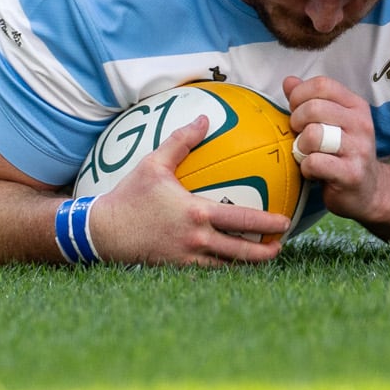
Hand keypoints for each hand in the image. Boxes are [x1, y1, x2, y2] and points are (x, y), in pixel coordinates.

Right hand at [87, 118, 290, 265]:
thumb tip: (204, 119)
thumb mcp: (153, 163)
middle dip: (267, 250)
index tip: (285, 221)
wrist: (105, 230)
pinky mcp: (179, 267)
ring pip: (229, 264)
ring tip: (263, 256)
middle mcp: (197, 238)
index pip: (243, 220)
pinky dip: (226, 267)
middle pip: (243, 250)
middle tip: (281, 244)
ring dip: (249, 261)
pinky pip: (210, 270)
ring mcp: (189, 256)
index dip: (268, 222)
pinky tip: (233, 262)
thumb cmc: (130, 195)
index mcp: (196, 212)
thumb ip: (181, 141)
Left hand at [284, 74, 380, 221]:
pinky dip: (305, 168)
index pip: (322, 85)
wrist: (369, 190)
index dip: (299, 95)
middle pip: (313, 108)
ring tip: (306, 153)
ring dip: (300, 146)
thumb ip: (308, 100)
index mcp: (356, 105)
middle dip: (296, 121)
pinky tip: (313, 171)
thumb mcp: (329, 121)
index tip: (296, 110)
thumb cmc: (341, 152)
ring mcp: (359, 149)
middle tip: (299, 135)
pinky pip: (314, 162)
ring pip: (313, 134)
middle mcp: (361, 124)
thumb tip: (289, 81)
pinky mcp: (352, 174)